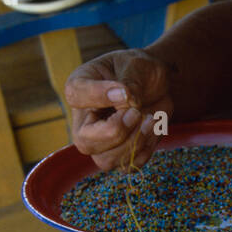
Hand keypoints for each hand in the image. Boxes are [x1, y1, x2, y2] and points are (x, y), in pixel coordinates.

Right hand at [64, 49, 174, 170]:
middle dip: (118, 131)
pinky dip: (146, 149)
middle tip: (138, 112)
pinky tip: (152, 129)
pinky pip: (127, 165)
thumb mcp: (135, 66)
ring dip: (134, 142)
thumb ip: (129, 82)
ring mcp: (99, 143)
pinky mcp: (119, 155)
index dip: (100, 96)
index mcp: (79, 90)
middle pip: (86, 142)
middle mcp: (83, 121)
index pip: (76, 97)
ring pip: (106, 161)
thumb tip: (126, 99)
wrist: (155, 84)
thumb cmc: (138, 70)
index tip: (125, 92)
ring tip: (151, 119)